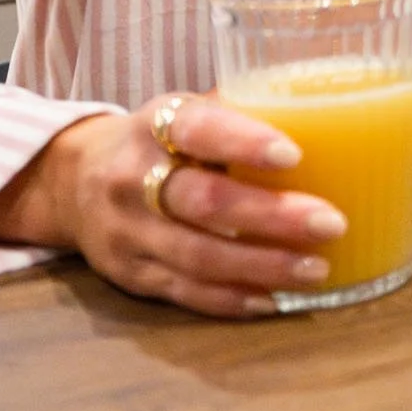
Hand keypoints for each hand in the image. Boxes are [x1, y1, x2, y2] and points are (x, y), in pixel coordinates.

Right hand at [0, 97, 347, 317]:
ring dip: (262, 266)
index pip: (199, 129)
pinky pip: (184, 292)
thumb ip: (247, 111)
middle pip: (203, 201)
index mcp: (157, 125)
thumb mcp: (189, 110)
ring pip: (197, 256)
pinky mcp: (129, 274)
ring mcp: (127, 231)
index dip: (244, 143)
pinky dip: (232, 299)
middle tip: (331, 223)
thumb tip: (339, 114)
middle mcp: (133, 178)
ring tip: (316, 269)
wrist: (73, 180)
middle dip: (271, 216)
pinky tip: (275, 300)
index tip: (294, 155)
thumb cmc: (162, 139)